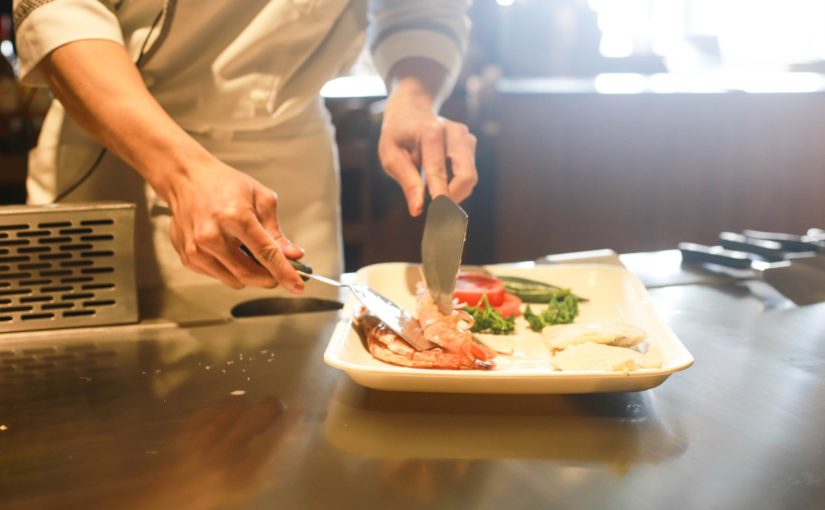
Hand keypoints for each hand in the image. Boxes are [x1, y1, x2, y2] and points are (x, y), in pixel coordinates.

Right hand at [161, 156, 305, 290]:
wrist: (187, 179)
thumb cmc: (224, 184)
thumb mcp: (261, 198)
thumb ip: (276, 232)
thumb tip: (293, 255)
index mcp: (234, 217)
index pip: (265, 253)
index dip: (285, 272)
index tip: (298, 286)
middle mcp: (212, 235)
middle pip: (250, 274)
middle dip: (270, 278)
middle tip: (279, 270)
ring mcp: (197, 249)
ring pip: (235, 281)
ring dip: (250, 274)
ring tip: (249, 251)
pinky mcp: (188, 258)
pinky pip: (219, 276)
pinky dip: (231, 269)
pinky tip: (230, 249)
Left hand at [378, 83, 477, 216]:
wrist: (412, 110)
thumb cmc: (398, 135)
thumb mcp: (391, 156)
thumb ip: (407, 181)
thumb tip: (418, 209)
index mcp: (431, 132)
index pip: (439, 170)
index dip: (441, 196)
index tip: (440, 217)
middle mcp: (455, 132)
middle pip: (466, 176)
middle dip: (453, 199)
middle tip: (436, 213)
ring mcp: (466, 137)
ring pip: (469, 178)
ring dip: (452, 192)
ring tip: (431, 191)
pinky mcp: (471, 145)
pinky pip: (467, 174)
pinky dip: (454, 185)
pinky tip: (438, 181)